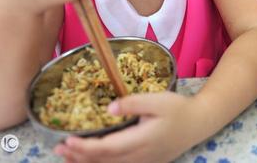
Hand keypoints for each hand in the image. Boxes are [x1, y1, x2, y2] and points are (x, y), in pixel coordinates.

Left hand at [54, 92, 199, 162]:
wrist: (198, 123)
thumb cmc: (178, 108)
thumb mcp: (158, 99)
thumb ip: (133, 102)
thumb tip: (109, 108)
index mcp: (142, 140)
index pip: (107, 149)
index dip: (84, 148)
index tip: (67, 140)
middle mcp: (140, 156)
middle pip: (103, 162)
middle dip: (79, 156)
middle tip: (58, 147)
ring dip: (86, 162)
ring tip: (67, 154)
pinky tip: (90, 158)